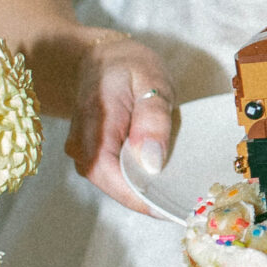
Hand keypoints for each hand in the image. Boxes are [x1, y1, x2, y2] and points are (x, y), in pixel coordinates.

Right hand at [64, 34, 177, 214]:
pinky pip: (116, 174)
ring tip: (177, 189)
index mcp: (95, 127)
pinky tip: (161, 175)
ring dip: (144, 188)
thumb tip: (152, 163)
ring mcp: (83, 154)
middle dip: (148, 197)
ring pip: (115, 183)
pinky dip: (138, 177)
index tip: (170, 210)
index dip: (141, 198)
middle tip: (184, 203)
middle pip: (114, 186)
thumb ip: (152, 119)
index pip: (111, 177)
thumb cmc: (128, 66)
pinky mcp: (91, 155)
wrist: (101, 57)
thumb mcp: (150, 80)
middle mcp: (81, 148)